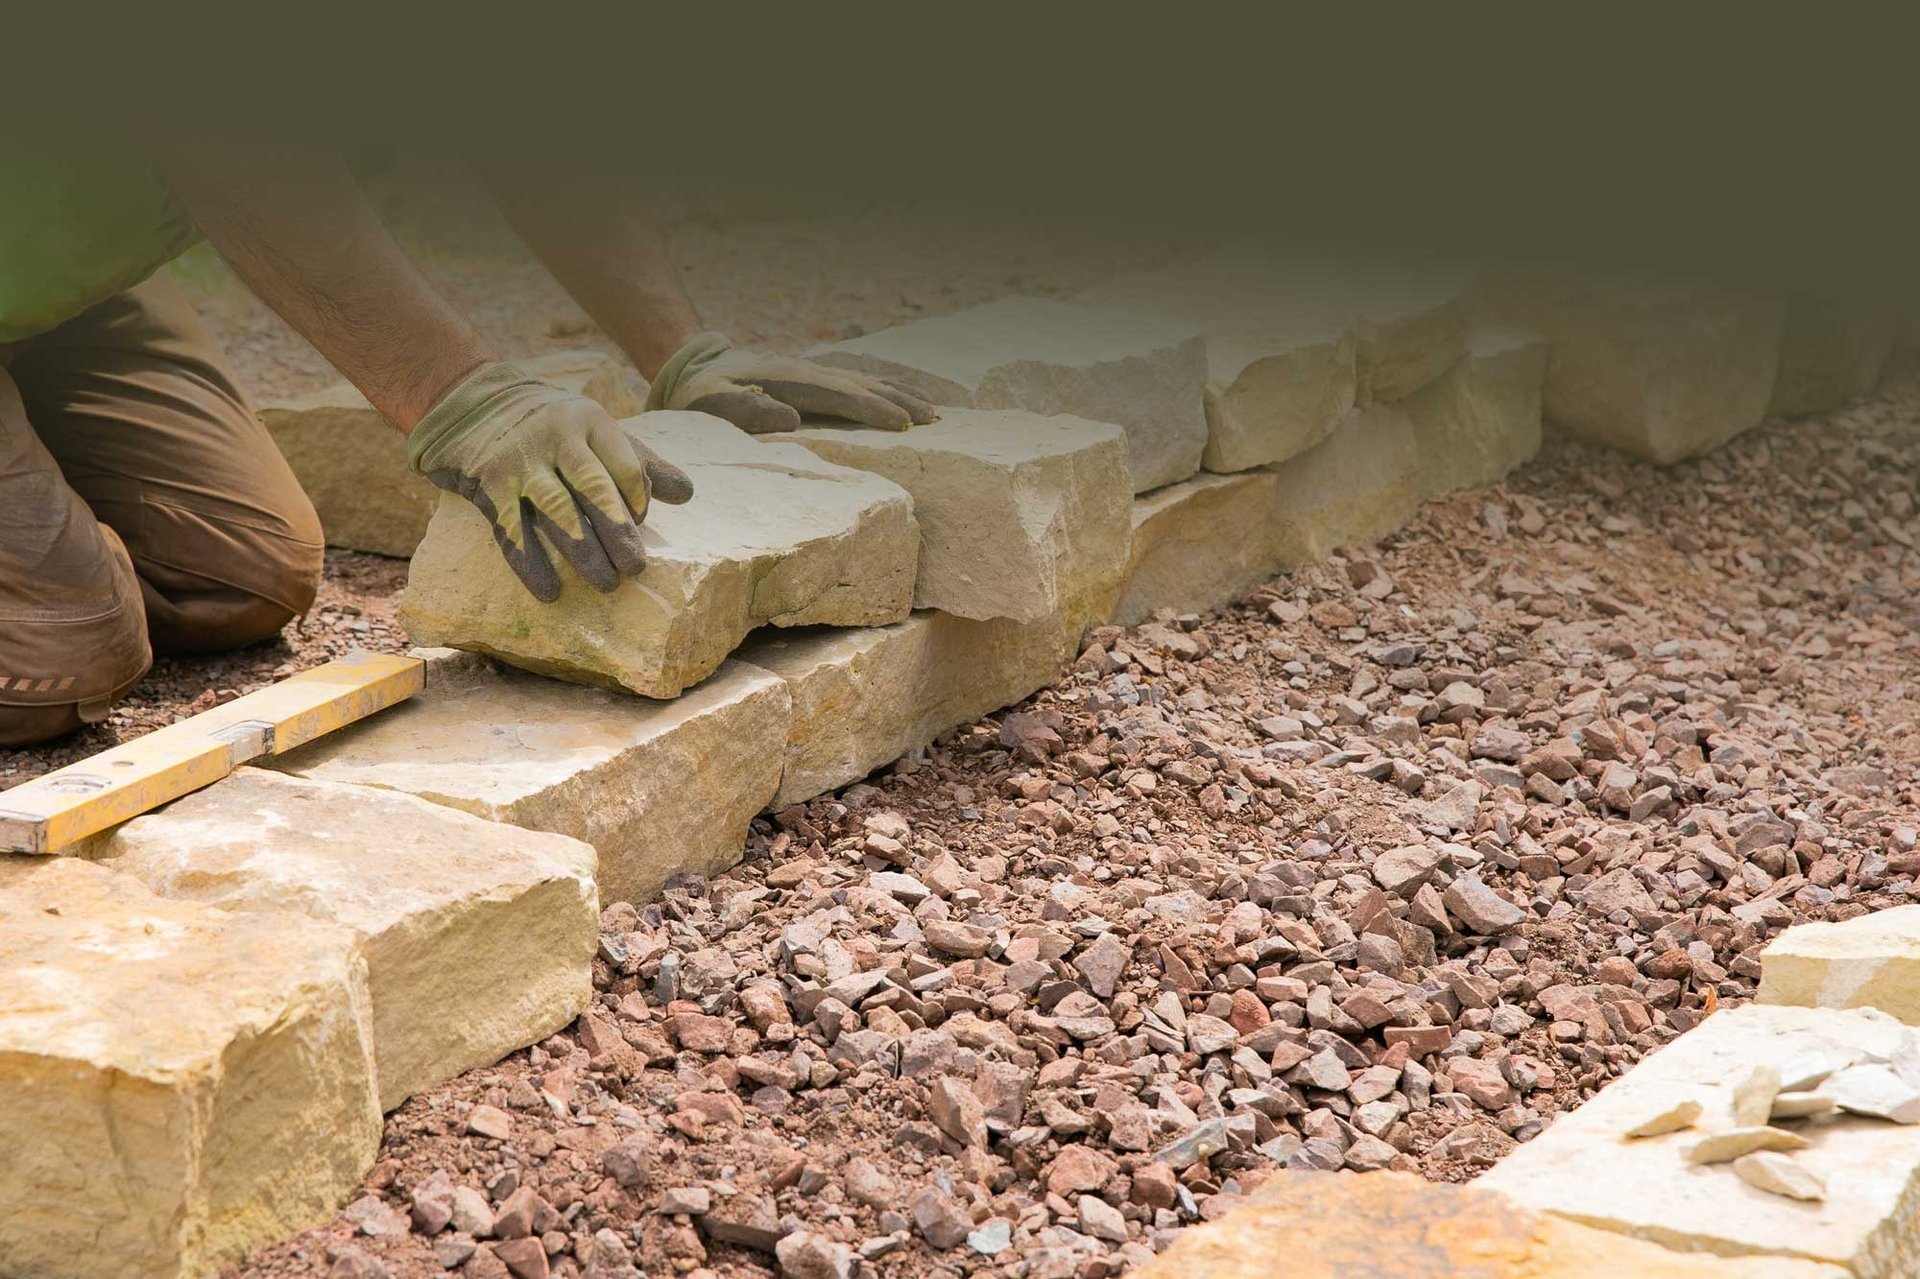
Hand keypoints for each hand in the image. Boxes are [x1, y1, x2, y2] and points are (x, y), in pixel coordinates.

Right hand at [408, 362, 692, 601]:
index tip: (639, 524)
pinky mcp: (488, 485)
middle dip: (618, 533)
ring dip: (583, 551)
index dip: (638, 502)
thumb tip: (687, 494)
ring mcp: (520, 462)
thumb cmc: (551, 425)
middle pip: (595, 489)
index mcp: (590, 422)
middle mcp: (556, 438)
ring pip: (558, 511)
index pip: (626, 467)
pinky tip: (550, 591)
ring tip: (606, 584)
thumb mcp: (596, 430)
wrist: (471, 402)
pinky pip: (514, 530)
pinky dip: (532, 564)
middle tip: (636, 569)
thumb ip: (641, 463)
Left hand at [645, 331, 936, 433]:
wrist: (695, 367)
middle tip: (934, 418)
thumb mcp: (710, 403)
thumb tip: (790, 418)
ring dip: (899, 395)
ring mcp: (812, 373)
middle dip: (900, 400)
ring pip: (864, 382)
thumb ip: (745, 410)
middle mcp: (807, 372)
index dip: (872, 409)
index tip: (903, 423)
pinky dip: (883, 392)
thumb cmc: (700, 394)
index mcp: (788, 380)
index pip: (839, 395)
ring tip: (932, 412)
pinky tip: (900, 402)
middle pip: (862, 385)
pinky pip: (855, 385)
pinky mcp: (813, 379)